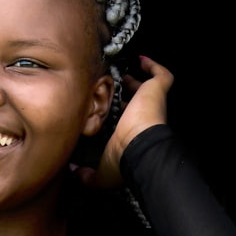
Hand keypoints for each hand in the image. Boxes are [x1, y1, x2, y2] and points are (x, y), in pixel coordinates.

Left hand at [74, 55, 173, 189]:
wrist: (142, 147)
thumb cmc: (125, 159)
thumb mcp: (102, 174)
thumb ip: (87, 176)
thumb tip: (74, 172)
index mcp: (130, 134)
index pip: (124, 122)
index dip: (115, 114)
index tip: (102, 109)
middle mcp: (143, 117)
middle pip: (135, 103)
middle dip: (125, 95)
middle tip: (111, 86)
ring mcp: (151, 103)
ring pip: (147, 88)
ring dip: (136, 79)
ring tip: (122, 72)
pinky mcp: (157, 90)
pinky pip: (161, 75)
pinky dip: (153, 66)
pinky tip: (141, 60)